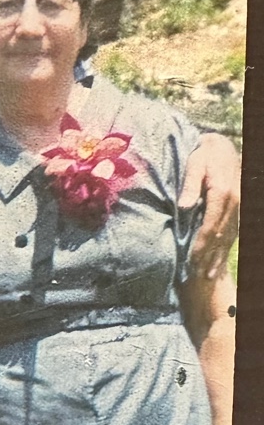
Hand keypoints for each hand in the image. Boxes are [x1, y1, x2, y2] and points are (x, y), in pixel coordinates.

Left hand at [179, 134, 239, 278]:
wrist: (222, 147)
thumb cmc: (202, 155)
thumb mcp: (193, 164)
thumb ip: (190, 184)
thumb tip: (184, 206)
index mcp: (223, 193)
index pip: (210, 226)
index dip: (201, 246)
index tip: (191, 261)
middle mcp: (234, 202)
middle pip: (220, 235)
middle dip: (209, 257)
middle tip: (198, 277)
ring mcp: (239, 206)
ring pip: (228, 237)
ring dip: (218, 257)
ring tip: (209, 276)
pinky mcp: (238, 209)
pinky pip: (233, 232)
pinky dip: (224, 248)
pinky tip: (218, 261)